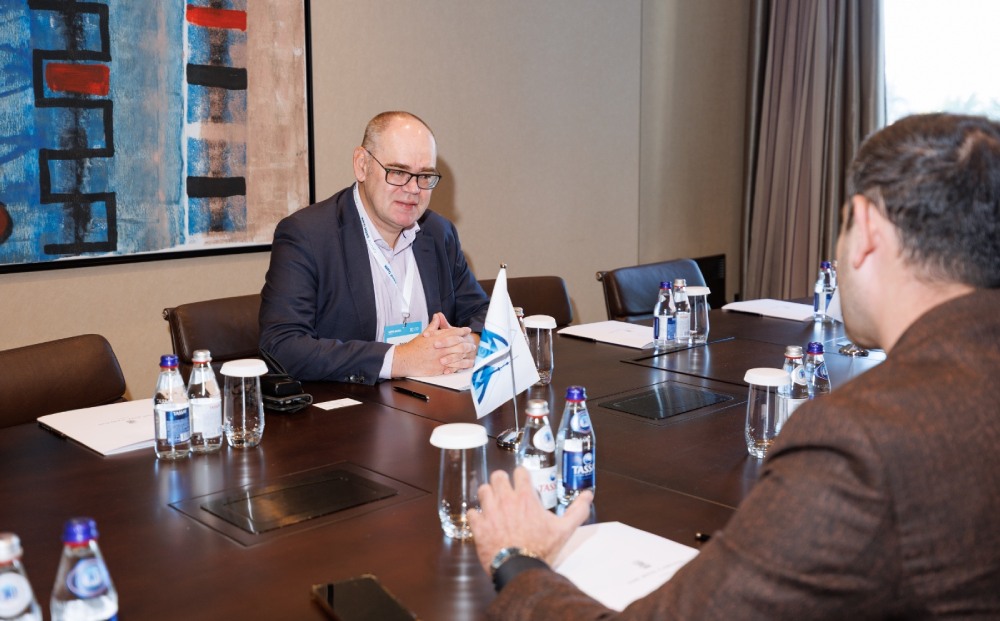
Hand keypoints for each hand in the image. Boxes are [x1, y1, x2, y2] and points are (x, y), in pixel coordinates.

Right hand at [391, 313, 476, 376]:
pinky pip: (453, 367)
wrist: (406, 360)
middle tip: (472, 343)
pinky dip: (460, 366)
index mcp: (438, 338)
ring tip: (471, 354)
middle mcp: (441, 348)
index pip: (454, 332)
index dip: (462, 331)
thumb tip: (438, 316)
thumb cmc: (414, 347)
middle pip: (459, 344)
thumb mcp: (424, 334)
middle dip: (467, 344)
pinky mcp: (440, 368)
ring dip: (466, 355)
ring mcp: (441, 359)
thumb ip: (433, 325)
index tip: (467, 330)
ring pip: (458, 356)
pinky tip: (464, 364)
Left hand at [468, 467, 592, 573]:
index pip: (520, 471)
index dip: (521, 475)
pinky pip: (471, 512)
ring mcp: (490, 512)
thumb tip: (589, 495)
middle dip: (501, 481)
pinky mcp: (478, 526)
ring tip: (492, 502)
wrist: (521, 568)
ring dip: (487, 495)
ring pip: (483, 490)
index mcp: (526, 497)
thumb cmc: (542, 549)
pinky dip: (476, 515)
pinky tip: (482, 521)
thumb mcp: (564, 530)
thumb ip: (577, 510)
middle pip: (498, 476)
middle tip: (505, 490)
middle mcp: (506, 500)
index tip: (522, 481)